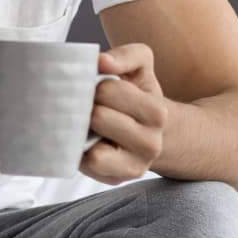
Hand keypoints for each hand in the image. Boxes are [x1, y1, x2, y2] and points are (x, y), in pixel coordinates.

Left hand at [80, 42, 168, 184]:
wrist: (157, 134)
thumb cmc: (140, 98)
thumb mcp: (141, 68)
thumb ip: (127, 56)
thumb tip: (102, 61)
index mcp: (157, 112)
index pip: (107, 90)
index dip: (96, 85)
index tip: (99, 87)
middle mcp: (150, 144)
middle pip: (98, 117)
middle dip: (87, 107)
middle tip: (90, 106)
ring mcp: (135, 167)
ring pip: (93, 151)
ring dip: (82, 133)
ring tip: (88, 124)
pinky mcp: (116, 181)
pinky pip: (86, 167)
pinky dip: (81, 153)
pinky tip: (88, 142)